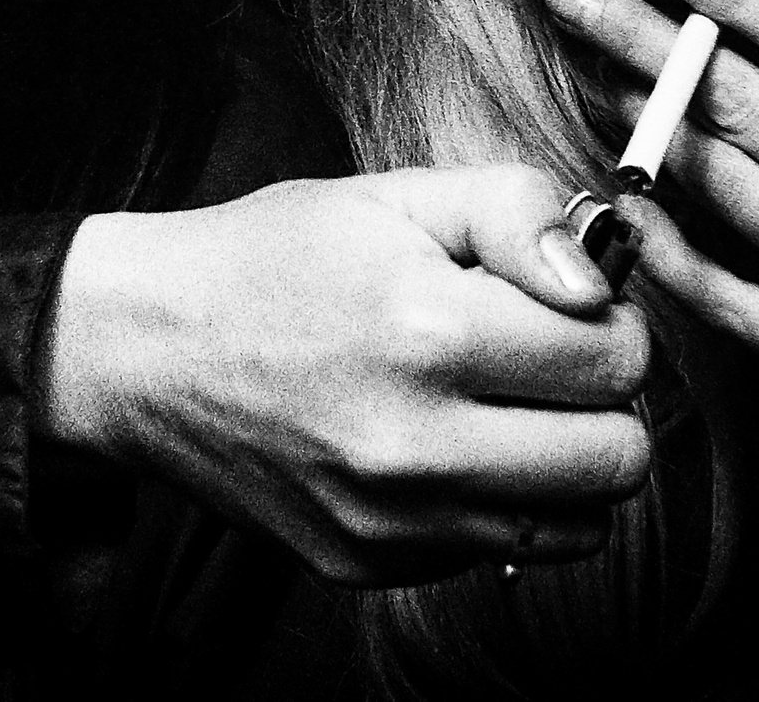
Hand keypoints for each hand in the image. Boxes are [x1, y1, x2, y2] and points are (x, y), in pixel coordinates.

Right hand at [37, 165, 653, 583]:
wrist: (140, 350)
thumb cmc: (270, 260)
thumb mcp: (393, 196)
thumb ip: (516, 211)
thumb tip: (597, 278)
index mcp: (428, 331)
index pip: (617, 359)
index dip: (607, 320)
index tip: (564, 305)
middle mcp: (413, 443)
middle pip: (618, 459)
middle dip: (602, 401)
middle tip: (545, 358)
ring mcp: (390, 519)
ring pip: (579, 525)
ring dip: (563, 463)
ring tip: (501, 405)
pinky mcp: (366, 563)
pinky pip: (497, 550)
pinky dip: (494, 501)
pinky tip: (440, 443)